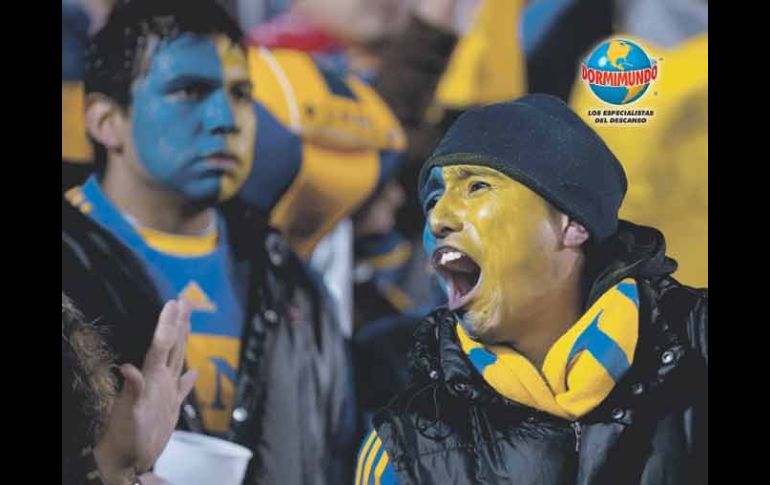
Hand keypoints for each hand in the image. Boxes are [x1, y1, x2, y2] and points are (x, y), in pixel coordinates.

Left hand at [94, 300, 196, 484]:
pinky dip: (188, 380)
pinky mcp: (169, 408)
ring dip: (182, 340)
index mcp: (151, 379)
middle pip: (172, 346)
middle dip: (178, 323)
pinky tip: (193, 372)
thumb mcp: (129, 414)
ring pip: (177, 360)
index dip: (169, 324)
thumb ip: (132, 390)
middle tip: (184, 301)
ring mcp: (164, 393)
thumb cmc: (125, 438)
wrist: (126, 459)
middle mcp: (158, 381)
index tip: (174, 303)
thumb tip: (128, 368)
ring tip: (187, 323)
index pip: (161, 345)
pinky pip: (182, 388)